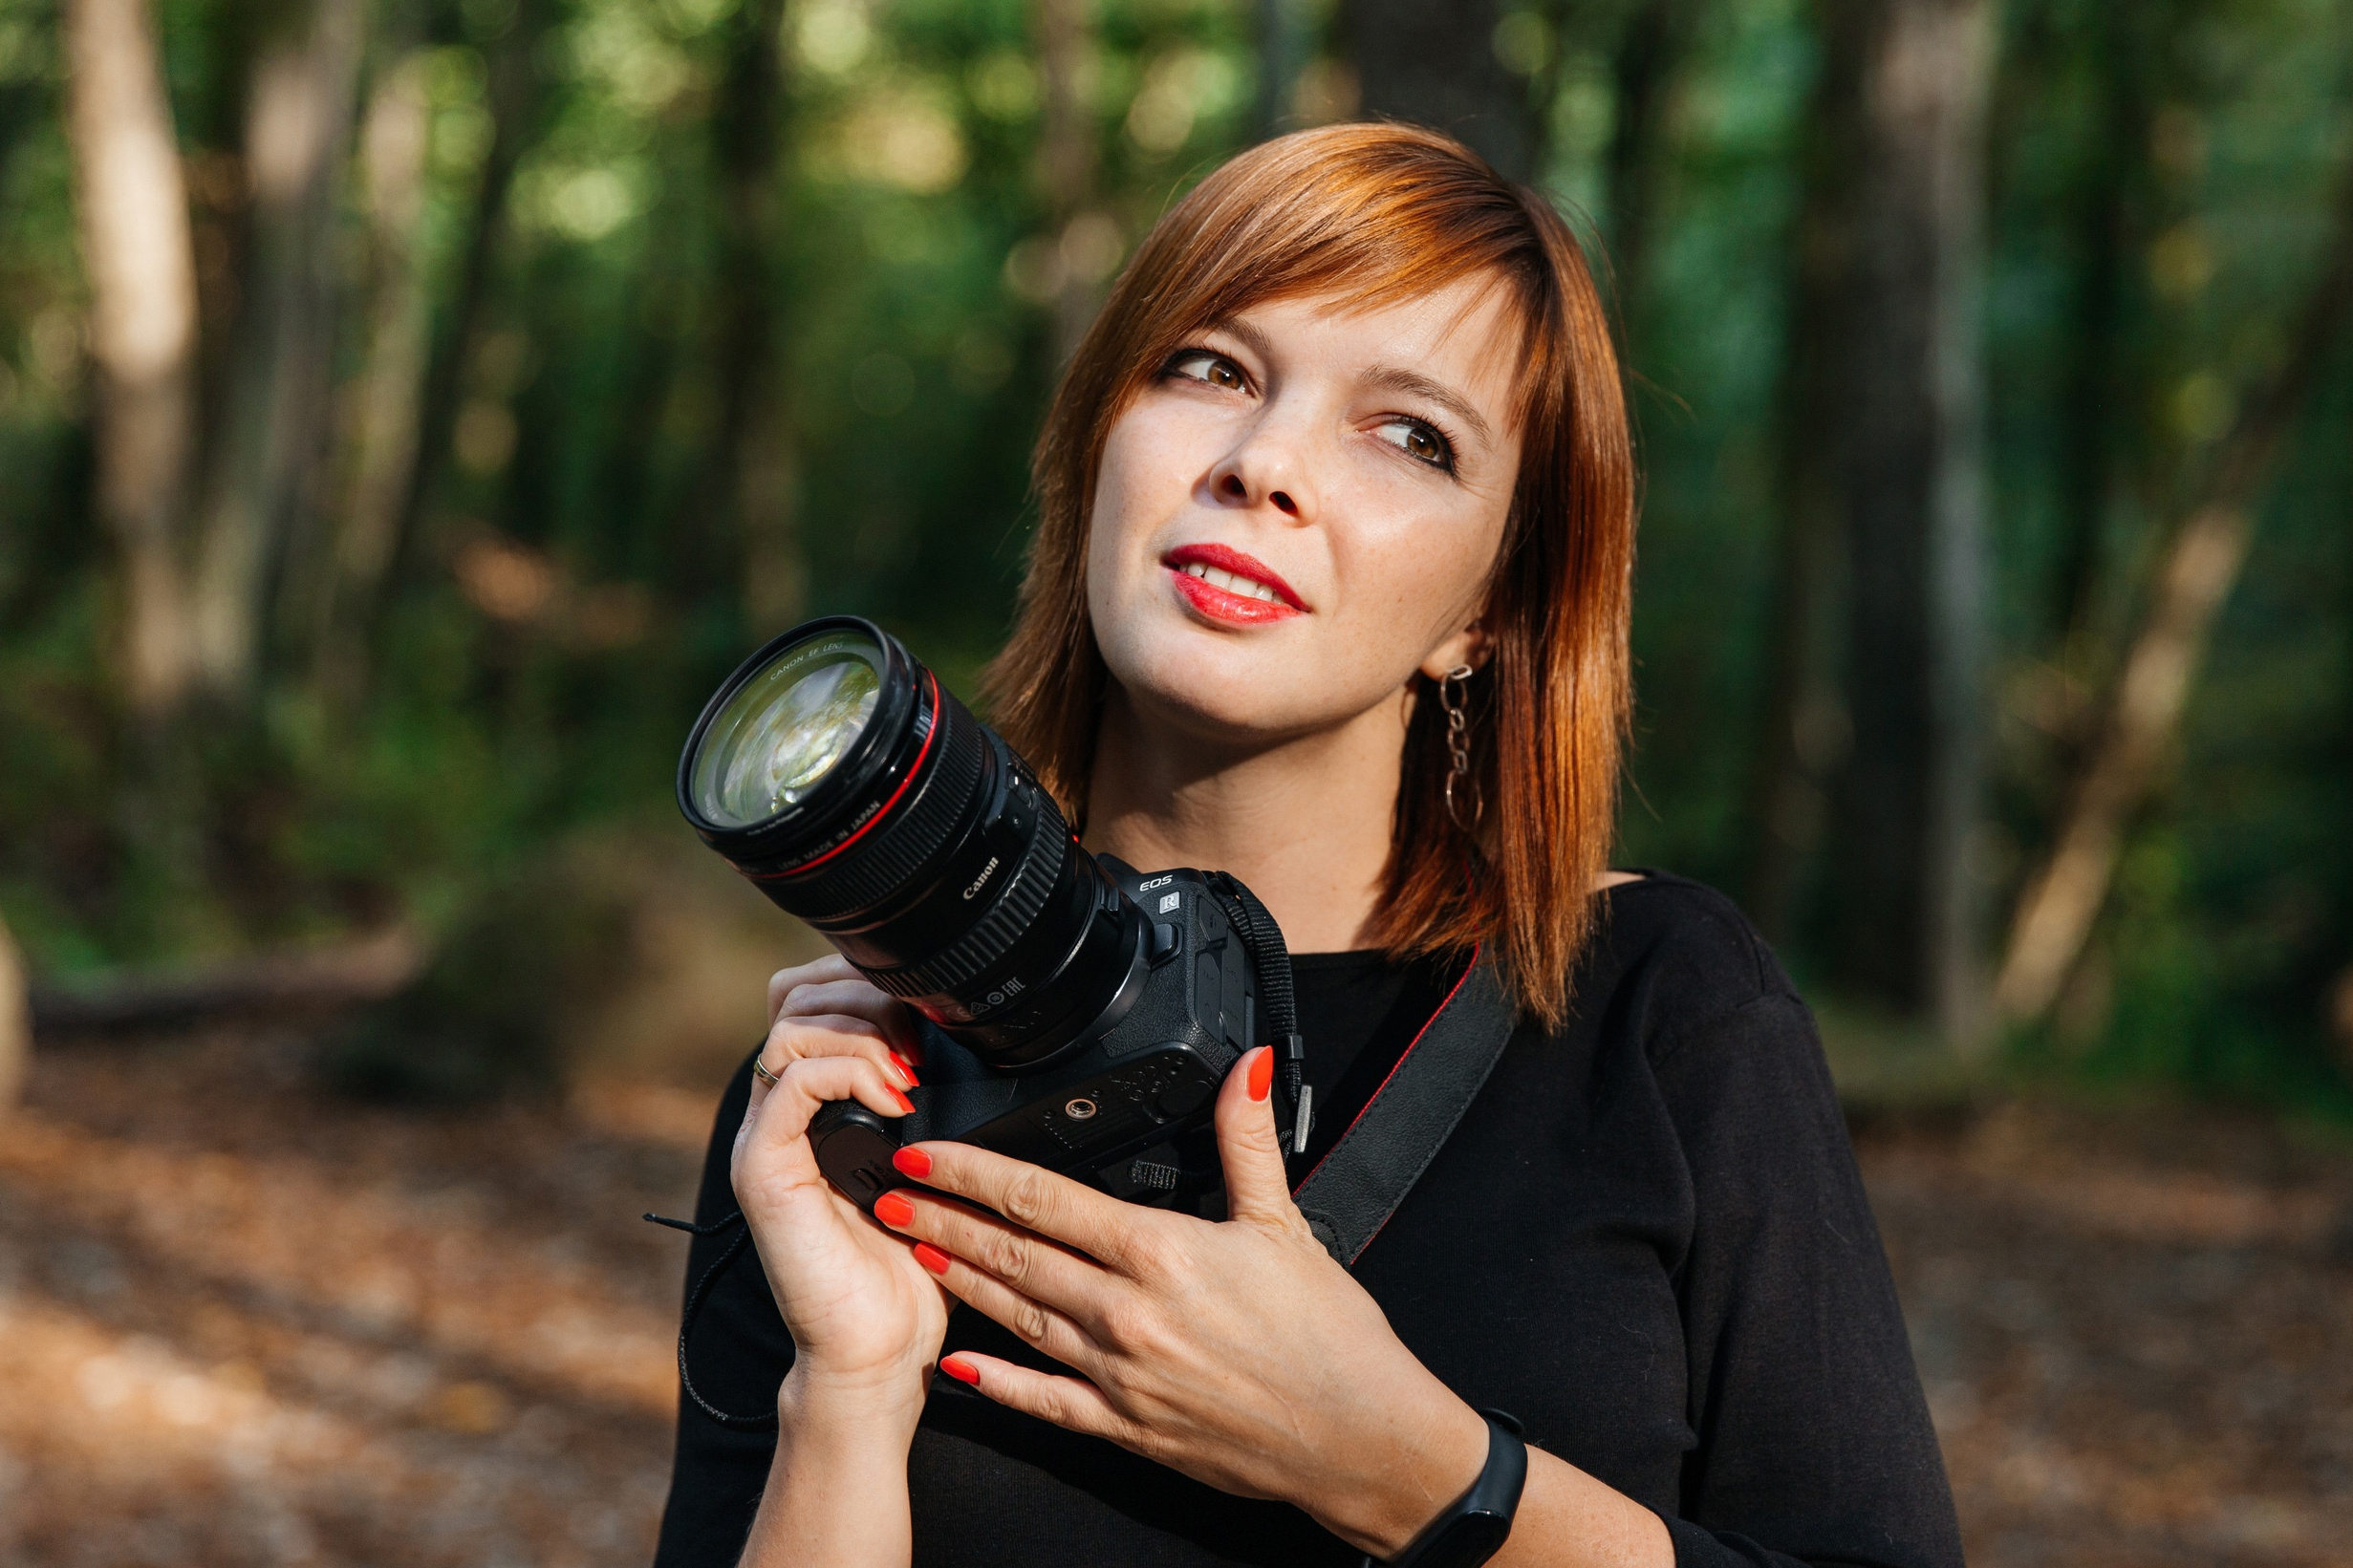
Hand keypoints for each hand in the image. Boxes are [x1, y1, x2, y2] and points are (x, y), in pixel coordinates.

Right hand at [731, 956, 948, 1416]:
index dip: (866, 986)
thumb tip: (962, 1042)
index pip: (814, 998)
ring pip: (790, 1028)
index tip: (925, 1017)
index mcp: (817, 1105)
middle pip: (794, 997)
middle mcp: (782, 1114)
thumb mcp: (931, 1163)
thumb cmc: (912, 1268)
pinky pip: (792, 1081)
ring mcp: (767, 1138)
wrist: (879, 1350)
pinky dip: (849, 1072)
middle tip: (917, 1039)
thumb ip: (927, 1103)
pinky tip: (894, 1099)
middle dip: (864, 996)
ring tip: (908, 1071)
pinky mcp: (765, 1167)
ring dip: (862, 1032)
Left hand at [872, 1045, 1490, 1557]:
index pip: (1043, 1197)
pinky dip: (998, 1383)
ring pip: (1017, 1317)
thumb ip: (1248, 1139)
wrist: (1359, 1439)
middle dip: (942, 1221)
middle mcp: (1127, 1312)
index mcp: (1161, 1251)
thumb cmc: (1330, 1336)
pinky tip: (957, 1366)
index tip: (924, 1154)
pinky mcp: (1126, 1427)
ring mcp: (1120, 1374)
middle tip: (885, 1196)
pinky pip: (1045, 1400)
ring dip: (959, 1282)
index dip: (972, 1172)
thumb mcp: (1286, 1222)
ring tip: (910, 1253)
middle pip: (1012, 1254)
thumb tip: (1246, 1065)